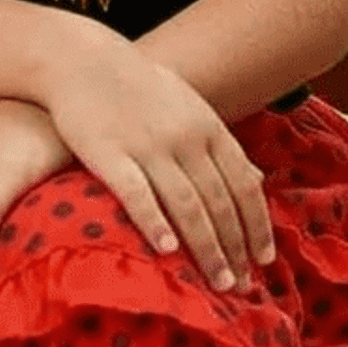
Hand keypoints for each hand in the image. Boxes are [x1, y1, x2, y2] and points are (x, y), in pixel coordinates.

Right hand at [42, 47, 274, 293]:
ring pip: (188, 206)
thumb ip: (220, 143)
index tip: (264, 259)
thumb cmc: (138, 87)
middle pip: (219, 202)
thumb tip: (255, 179)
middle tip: (244, 286)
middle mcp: (184, 138)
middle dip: (235, 248)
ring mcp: (148, 146)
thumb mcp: (189, 105)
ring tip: (218, 282)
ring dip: (207, 248)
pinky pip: (138, 195)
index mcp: (207, 126)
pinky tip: (168, 252)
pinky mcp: (110, 154)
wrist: (83, 61)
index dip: (256, 224)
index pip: (243, 184)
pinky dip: (156, 224)